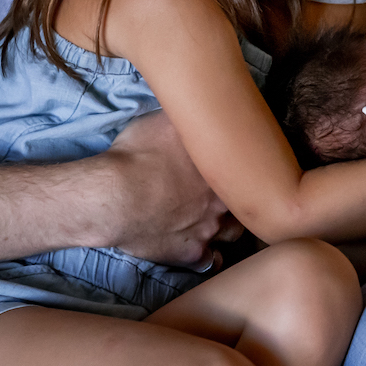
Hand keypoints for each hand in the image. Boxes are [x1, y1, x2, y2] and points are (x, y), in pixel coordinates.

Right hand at [101, 111, 240, 268]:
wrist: (115, 195)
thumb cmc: (139, 153)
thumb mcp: (165, 120)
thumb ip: (187, 119)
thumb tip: (197, 106)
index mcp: (223, 167)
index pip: (250, 168)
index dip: (241, 167)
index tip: (233, 164)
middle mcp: (224, 199)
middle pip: (247, 200)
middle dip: (237, 196)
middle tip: (223, 191)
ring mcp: (210, 229)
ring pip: (234, 232)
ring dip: (227, 225)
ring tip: (215, 218)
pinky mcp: (190, 253)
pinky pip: (213, 260)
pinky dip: (210, 255)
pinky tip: (204, 248)